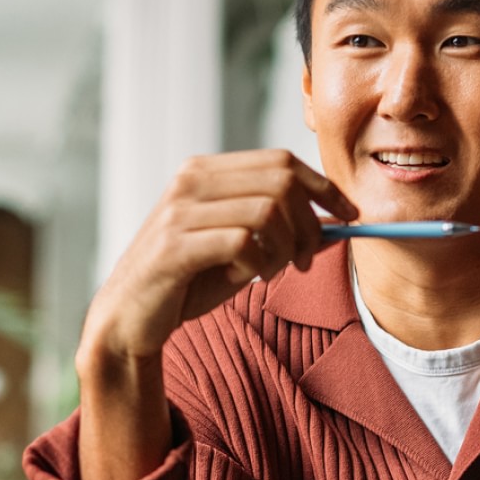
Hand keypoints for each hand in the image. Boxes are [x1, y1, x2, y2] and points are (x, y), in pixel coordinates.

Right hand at [79, 149, 356, 366]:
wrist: (129, 318)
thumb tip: (337, 223)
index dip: (323, 187)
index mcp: (206, 171)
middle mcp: (191, 182)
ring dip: (286, 249)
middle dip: (310, 224)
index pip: (281, 160)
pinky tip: (245, 279)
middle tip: (307, 260)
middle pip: (281, 182)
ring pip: (267, 211)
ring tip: (272, 273)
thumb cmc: (188, 281)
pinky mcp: (173, 248)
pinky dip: (257, 264)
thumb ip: (279, 230)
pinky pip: (241, 243)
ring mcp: (179, 212)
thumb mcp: (240, 249)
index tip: (349, 216)